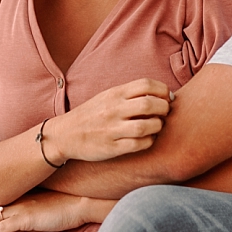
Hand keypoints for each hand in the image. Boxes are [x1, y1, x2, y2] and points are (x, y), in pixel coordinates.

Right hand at [41, 80, 171, 164]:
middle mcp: (113, 109)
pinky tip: (148, 139)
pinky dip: (149, 141)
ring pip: (146, 126)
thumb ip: (130, 94)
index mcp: (114, 93)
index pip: (146, 84)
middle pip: (150, 104)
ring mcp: (112, 129)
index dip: (163, 90)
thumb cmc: (91, 115)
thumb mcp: (107, 97)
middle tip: (164, 113)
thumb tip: (161, 94)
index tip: (166, 98)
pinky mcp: (111, 147)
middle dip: (164, 108)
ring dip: (158, 126)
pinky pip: (138, 144)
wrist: (65, 135)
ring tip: (156, 127)